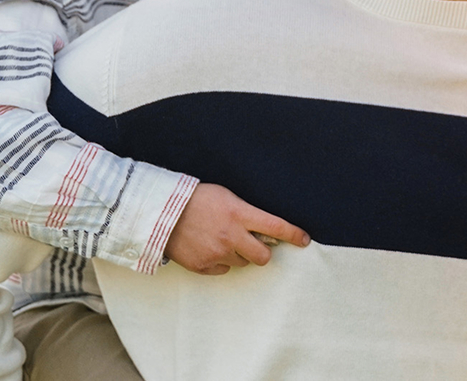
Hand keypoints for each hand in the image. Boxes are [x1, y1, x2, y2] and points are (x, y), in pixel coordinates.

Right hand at [164, 183, 310, 274]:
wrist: (162, 212)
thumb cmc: (197, 198)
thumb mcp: (227, 196)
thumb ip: (246, 212)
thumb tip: (264, 227)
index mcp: (240, 215)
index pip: (276, 227)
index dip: (294, 235)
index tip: (305, 240)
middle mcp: (232, 236)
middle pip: (263, 256)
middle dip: (263, 251)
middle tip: (255, 243)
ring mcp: (217, 253)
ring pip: (243, 263)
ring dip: (240, 254)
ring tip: (224, 239)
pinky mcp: (203, 266)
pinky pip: (223, 269)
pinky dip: (221, 261)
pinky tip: (210, 247)